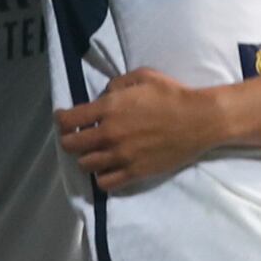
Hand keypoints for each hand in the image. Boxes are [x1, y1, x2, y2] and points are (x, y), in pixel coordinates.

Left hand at [55, 68, 229, 191]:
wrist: (199, 120)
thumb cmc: (172, 94)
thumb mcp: (143, 77)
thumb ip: (117, 84)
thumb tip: (102, 95)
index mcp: (108, 109)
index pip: (68, 120)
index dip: (61, 120)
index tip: (63, 120)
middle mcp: (109, 134)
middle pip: (71, 145)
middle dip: (68, 140)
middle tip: (75, 138)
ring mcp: (121, 156)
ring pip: (86, 165)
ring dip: (86, 159)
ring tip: (94, 154)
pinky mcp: (134, 172)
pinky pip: (105, 183)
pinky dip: (102, 177)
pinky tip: (107, 169)